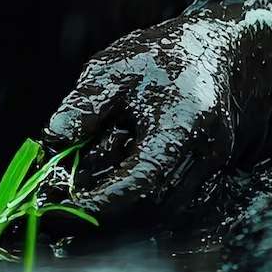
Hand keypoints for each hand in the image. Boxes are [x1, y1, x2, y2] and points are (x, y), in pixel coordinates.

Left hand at [44, 0, 271, 220]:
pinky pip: (165, 206)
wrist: (223, 50)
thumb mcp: (117, 68)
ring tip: (62, 212)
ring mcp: (210, 171)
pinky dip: (129, 210)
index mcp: (184, 125)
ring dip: (113, 220)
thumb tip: (52, 139)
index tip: (57, 209)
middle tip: (49, 220)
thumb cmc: (168, 54)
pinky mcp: (203, 178)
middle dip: (100, 221)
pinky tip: (93, 202)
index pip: (143, 180)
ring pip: (159, 215)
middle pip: (151, 209)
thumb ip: (87, 105)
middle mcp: (205, 157)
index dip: (101, 202)